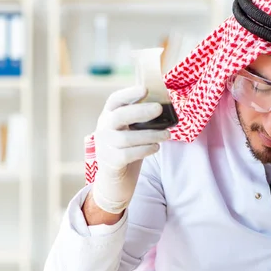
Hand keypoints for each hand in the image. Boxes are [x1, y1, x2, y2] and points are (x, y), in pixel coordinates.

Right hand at [91, 85, 170, 214]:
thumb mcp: (130, 131)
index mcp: (108, 117)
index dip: (129, 93)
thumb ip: (140, 120)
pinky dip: (144, 150)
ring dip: (149, 135)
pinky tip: (156, 148)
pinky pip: (128, 154)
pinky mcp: (110, 162)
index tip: (146, 89)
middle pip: (119, 116)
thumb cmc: (128, 151)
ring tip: (167, 135)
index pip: (115, 100)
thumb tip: (164, 107)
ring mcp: (104, 147)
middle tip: (159, 109)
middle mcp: (103, 129)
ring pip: (126, 138)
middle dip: (140, 111)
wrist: (115, 181)